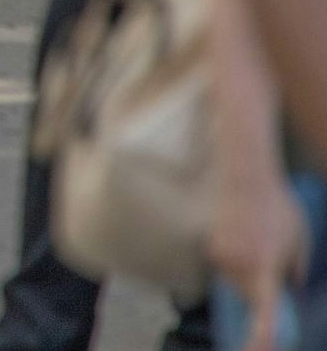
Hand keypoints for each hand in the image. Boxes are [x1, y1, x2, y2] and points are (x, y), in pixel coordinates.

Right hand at [211, 148, 308, 350]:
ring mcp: (221, 257)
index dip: (261, 336)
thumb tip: (289, 286)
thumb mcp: (299, 238)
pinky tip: (243, 231)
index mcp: (265, 268)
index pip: (264, 311)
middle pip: (251, 295)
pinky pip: (226, 265)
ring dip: (249, 268)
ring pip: (237, 280)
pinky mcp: (209, 247)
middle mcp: (239, 267)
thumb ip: (295, 266)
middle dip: (263, 286)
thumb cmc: (277, 206)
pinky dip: (236, 257)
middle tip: (275, 253)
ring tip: (258, 235)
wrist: (244, 175)